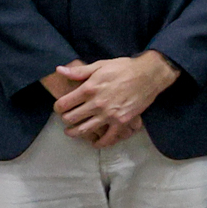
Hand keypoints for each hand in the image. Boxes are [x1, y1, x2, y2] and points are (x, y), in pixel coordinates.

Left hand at [51, 52, 177, 146]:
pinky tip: (95, 142)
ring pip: (84, 130)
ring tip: (72, 132)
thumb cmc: (124, 68)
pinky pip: (108, 137)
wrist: (148, 74)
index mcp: (89, 88)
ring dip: (74, 133)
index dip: (58, 107)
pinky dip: (99, 142)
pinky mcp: (121, 121)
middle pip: (71, 118)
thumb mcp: (100, 65)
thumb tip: (59, 70)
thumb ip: (79, 71)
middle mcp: (96, 104)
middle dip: (65, 120)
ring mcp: (109, 114)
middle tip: (66, 119)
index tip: (60, 108)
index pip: (63, 104)